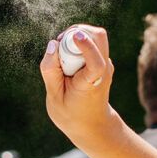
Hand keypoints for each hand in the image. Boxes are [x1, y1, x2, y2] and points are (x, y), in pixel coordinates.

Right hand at [39, 25, 123, 152]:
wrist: (92, 125)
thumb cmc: (71, 114)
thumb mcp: (54, 96)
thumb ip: (50, 70)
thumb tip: (52, 44)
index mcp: (92, 82)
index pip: (96, 62)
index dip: (86, 46)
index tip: (75, 35)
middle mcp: (104, 69)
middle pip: (98, 36)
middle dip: (76, 32)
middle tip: (59, 44)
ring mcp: (106, 63)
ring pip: (95, 36)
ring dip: (76, 37)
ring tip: (62, 57)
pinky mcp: (102, 60)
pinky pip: (91, 43)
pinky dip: (77, 45)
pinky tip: (68, 62)